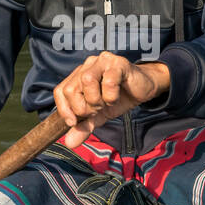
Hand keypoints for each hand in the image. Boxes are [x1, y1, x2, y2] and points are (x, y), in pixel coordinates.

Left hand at [53, 52, 169, 148]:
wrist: (144, 90)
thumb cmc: (119, 98)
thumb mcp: (99, 116)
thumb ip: (84, 127)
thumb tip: (69, 143)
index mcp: (79, 75)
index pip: (60, 91)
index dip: (64, 109)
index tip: (74, 123)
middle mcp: (87, 65)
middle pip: (71, 89)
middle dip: (83, 108)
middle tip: (97, 111)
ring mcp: (102, 61)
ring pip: (87, 81)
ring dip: (96, 100)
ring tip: (107, 103)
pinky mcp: (118, 63)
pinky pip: (108, 81)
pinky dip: (111, 96)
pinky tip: (117, 96)